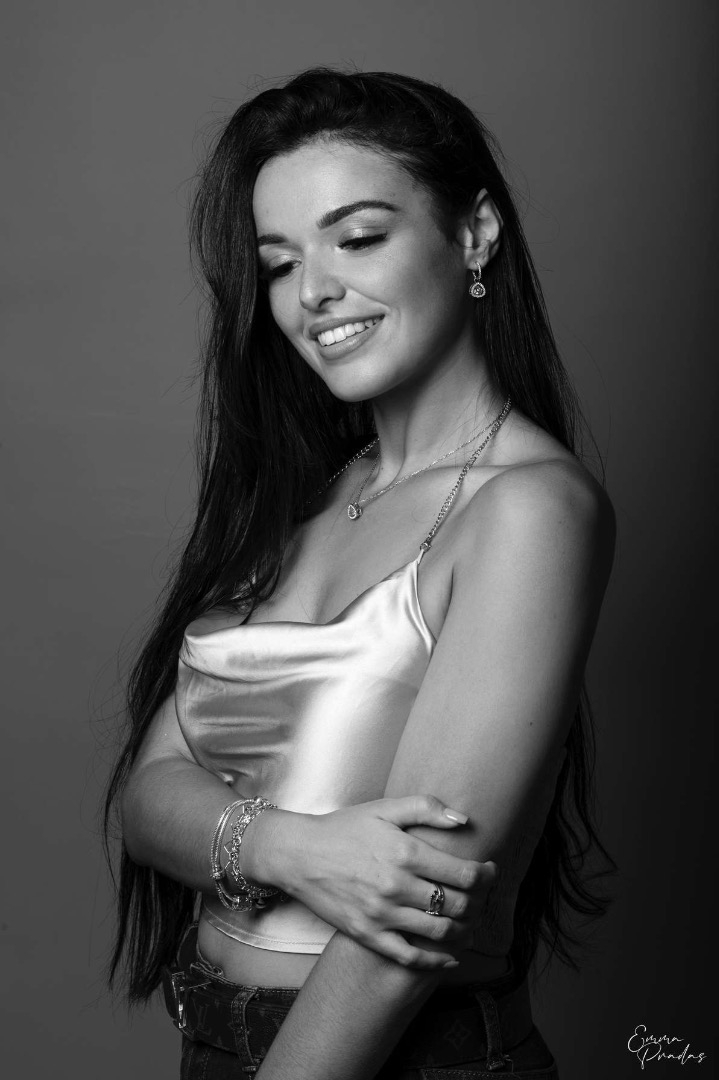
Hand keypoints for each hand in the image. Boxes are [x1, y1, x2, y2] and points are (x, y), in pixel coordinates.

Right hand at [271, 795, 497, 969]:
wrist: (298, 854)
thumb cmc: (343, 828)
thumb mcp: (384, 808)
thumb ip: (425, 808)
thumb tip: (463, 819)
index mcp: (405, 852)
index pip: (463, 874)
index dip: (486, 876)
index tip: (490, 872)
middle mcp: (397, 886)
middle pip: (457, 905)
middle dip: (479, 903)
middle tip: (483, 898)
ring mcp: (382, 914)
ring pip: (440, 933)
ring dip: (465, 932)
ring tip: (471, 923)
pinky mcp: (368, 935)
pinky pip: (410, 956)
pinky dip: (436, 961)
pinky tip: (449, 956)